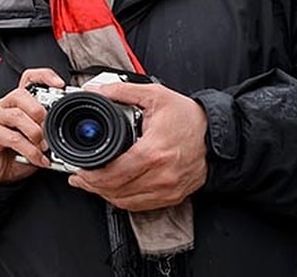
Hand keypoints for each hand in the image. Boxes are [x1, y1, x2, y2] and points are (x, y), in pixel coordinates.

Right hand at [0, 68, 64, 184]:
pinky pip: (13, 138)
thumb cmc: (14, 152)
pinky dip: (30, 150)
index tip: (60, 85)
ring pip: (17, 115)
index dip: (44, 77)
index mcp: (17, 103)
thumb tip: (64, 129)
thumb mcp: (36, 139)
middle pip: (21, 94)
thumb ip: (46, 130)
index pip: (28, 79)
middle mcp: (4, 106)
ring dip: (36, 133)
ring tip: (44, 147)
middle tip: (48, 129)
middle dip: (39, 111)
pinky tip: (38, 159)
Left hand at [68, 82, 207, 210]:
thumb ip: (123, 92)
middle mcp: (163, 175)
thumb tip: (98, 92)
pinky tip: (112, 189)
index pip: (115, 173)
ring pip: (126, 201)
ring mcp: (169, 189)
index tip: (79, 170)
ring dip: (104, 194)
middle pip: (117, 190)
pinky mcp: (173, 196)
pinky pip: (140, 205)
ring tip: (91, 183)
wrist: (217, 135)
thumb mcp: (156, 96)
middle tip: (79, 177)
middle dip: (92, 185)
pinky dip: (122, 199)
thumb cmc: (189, 117)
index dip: (92, 175)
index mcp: (155, 152)